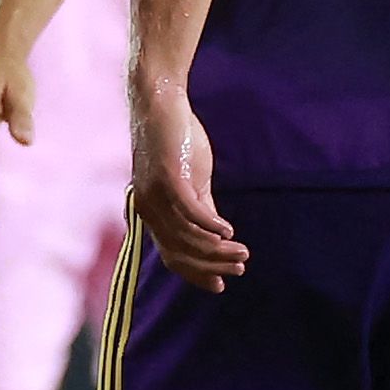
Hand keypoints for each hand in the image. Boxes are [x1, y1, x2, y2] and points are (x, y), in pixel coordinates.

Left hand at [129, 82, 244, 292]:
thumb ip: (204, 207)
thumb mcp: (193, 181)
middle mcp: (147, 209)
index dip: (197, 274)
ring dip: (217, 249)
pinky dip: (210, 226)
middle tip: (240, 267)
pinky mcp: (166, 177)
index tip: (221, 286)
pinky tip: (229, 231)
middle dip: (212, 266)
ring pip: (186, 237)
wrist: (162, 104)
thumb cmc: (177, 141)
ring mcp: (154, 195)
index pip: (172, 256)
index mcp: (152, 213)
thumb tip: (220, 235)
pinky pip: (189, 212)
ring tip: (242, 251)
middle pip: (180, 253)